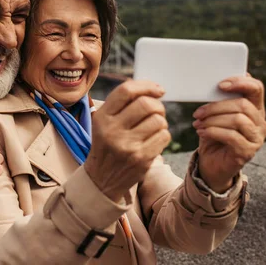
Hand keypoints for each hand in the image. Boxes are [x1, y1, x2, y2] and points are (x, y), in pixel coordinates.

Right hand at [84, 80, 171, 202]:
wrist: (101, 179)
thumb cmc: (107, 144)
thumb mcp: (104, 122)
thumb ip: (121, 104)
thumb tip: (152, 88)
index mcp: (102, 117)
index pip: (126, 91)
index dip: (146, 86)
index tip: (158, 90)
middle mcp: (112, 130)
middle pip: (146, 104)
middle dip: (158, 105)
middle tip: (156, 111)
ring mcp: (127, 145)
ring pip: (158, 120)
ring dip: (161, 121)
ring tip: (153, 128)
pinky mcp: (141, 159)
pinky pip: (164, 136)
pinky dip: (163, 135)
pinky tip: (153, 139)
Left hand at [193, 75, 265, 192]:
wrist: (211, 163)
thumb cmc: (213, 136)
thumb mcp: (216, 116)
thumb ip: (220, 101)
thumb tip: (216, 83)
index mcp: (255, 109)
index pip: (256, 89)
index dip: (240, 83)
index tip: (220, 85)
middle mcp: (261, 123)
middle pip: (242, 105)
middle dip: (216, 107)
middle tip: (198, 113)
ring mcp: (257, 138)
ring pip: (237, 120)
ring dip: (213, 120)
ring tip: (198, 124)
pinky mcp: (248, 151)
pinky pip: (231, 136)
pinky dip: (213, 132)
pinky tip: (201, 132)